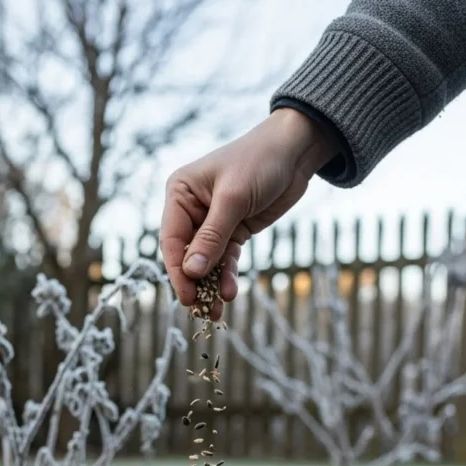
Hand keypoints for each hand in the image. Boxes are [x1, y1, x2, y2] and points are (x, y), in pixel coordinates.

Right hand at [160, 108, 338, 315]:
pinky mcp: (233, 231)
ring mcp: (212, 223)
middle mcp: (191, 209)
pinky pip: (226, 260)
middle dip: (194, 284)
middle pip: (187, 256)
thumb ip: (212, 236)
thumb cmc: (259, 162)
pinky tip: (230, 293)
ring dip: (211, 287)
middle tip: (202, 312)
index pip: (172, 240)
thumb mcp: (233, 199)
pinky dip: (227, 277)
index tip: (187, 297)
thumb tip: (192, 272)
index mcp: (180, 193)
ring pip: (206, 262)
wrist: (294, 152)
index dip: (178, 271)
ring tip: (217, 313)